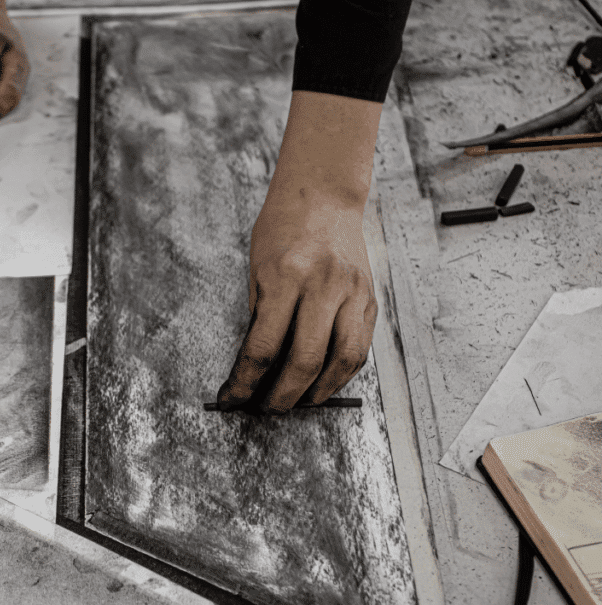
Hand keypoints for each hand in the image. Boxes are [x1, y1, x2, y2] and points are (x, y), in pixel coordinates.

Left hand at [214, 91, 380, 414]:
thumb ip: (260, 315)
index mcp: (285, 277)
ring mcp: (352, 292)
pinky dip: (343, 371)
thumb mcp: (257, 268)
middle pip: (305, 360)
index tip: (234, 397)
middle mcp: (323, 286)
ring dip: (320, 391)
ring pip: (342, 360)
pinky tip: (326, 381)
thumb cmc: (282, 228)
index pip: (263, 347)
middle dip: (283, 395)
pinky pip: (360, 346)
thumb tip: (255, 366)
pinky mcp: (369, 298)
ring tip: (301, 403)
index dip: (246, 381)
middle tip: (269, 408)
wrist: (323, 195)